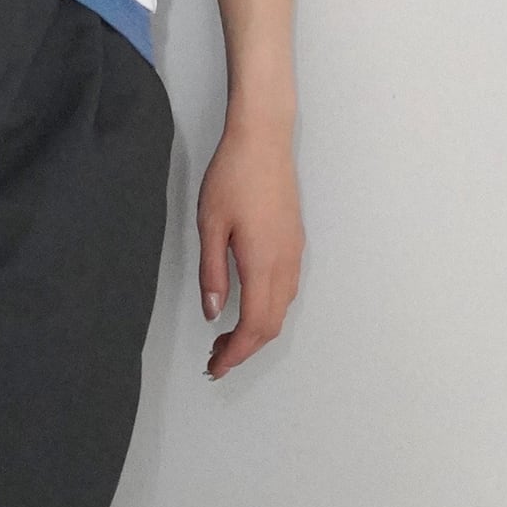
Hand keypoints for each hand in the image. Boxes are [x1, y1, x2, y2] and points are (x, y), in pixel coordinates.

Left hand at [197, 109, 303, 380]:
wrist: (264, 138)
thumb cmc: (233, 175)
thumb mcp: (211, 223)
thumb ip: (213, 272)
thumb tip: (214, 314)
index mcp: (263, 264)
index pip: (254, 326)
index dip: (236, 354)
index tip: (216, 367)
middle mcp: (285, 264)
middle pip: (272, 324)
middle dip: (246, 348)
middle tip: (216, 357)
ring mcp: (295, 252)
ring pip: (282, 308)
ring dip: (258, 329)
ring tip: (227, 335)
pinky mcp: (295, 240)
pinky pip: (287, 289)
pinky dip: (269, 309)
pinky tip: (248, 303)